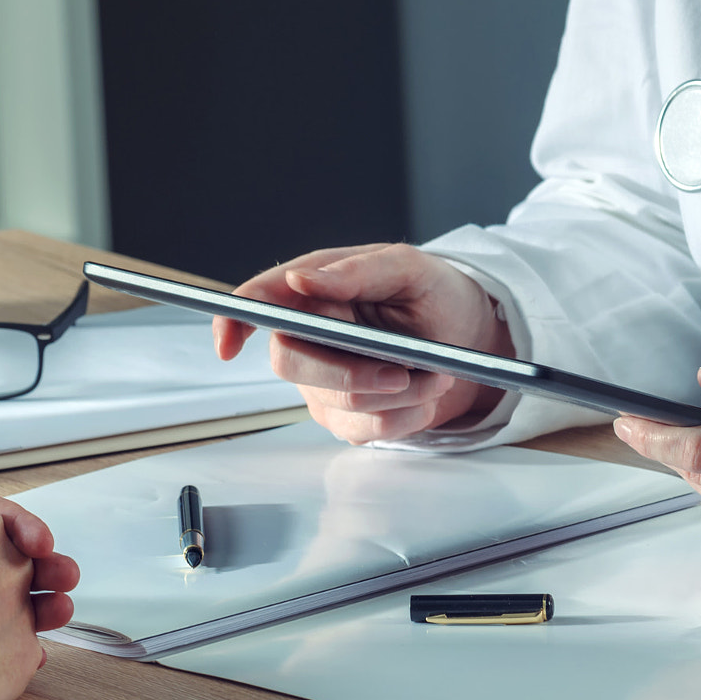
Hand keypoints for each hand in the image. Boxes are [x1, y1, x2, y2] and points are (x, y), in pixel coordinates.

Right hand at [212, 243, 513, 442]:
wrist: (471, 338)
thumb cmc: (437, 294)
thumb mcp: (411, 269)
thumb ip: (358, 271)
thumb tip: (303, 279)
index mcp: (315, 289)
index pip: (258, 301)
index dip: (233, 321)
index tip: (229, 344)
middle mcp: (310, 334)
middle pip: (290, 363)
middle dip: (351, 375)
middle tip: (404, 371)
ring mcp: (323, 379)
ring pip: (336, 403)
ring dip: (396, 396)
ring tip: (434, 374)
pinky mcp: (345, 415)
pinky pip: (361, 430)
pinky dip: (403, 416)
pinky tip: (423, 395)